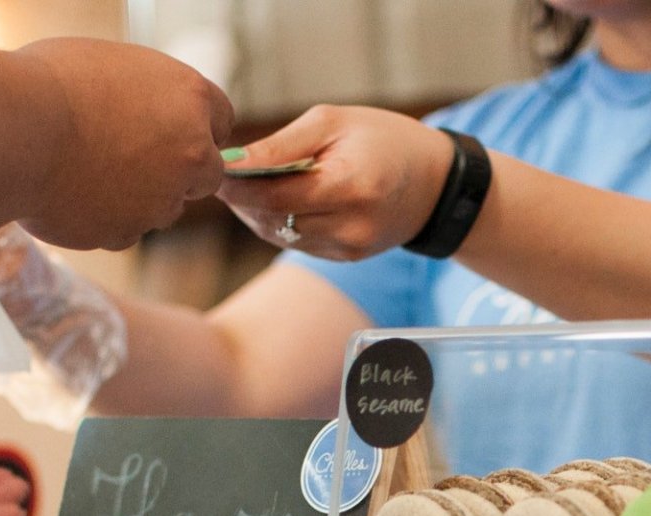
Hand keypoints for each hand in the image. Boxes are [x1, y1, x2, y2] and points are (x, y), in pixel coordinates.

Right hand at [16, 38, 235, 250]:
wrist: (7, 131)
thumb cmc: (44, 84)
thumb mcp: (108, 66)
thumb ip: (143, 94)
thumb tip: (142, 108)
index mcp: (191, 97)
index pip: (219, 120)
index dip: (190, 126)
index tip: (166, 131)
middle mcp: (191, 151)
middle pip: (205, 172)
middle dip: (177, 170)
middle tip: (130, 160)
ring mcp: (162, 198)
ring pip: (162, 206)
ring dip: (137, 197)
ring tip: (84, 172)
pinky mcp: (128, 232)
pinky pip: (122, 230)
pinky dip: (101, 220)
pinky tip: (68, 196)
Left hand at [217, 105, 453, 260]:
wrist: (435, 182)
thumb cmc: (381, 139)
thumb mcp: (333, 122)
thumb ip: (281, 145)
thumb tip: (232, 162)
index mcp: (352, 185)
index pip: (276, 195)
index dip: (238, 186)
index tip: (216, 169)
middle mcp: (353, 225)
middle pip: (274, 219)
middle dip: (242, 199)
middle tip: (223, 175)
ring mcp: (351, 247)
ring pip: (280, 235)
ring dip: (256, 213)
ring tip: (248, 186)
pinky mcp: (348, 257)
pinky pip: (298, 242)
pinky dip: (279, 222)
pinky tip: (278, 201)